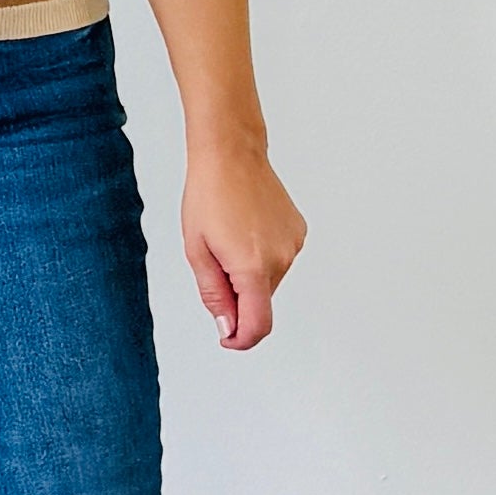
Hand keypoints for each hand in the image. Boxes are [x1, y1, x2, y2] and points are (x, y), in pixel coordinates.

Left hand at [183, 141, 304, 349]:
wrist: (231, 154)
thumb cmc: (209, 195)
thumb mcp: (197, 251)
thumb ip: (214, 295)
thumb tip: (228, 327)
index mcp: (253, 267)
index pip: (258, 325)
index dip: (241, 339)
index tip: (227, 337)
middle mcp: (281, 259)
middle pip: (261, 302)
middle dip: (237, 297)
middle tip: (213, 263)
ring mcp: (293, 244)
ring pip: (268, 281)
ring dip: (248, 276)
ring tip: (228, 239)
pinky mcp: (298, 232)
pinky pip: (278, 260)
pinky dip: (261, 257)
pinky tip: (246, 230)